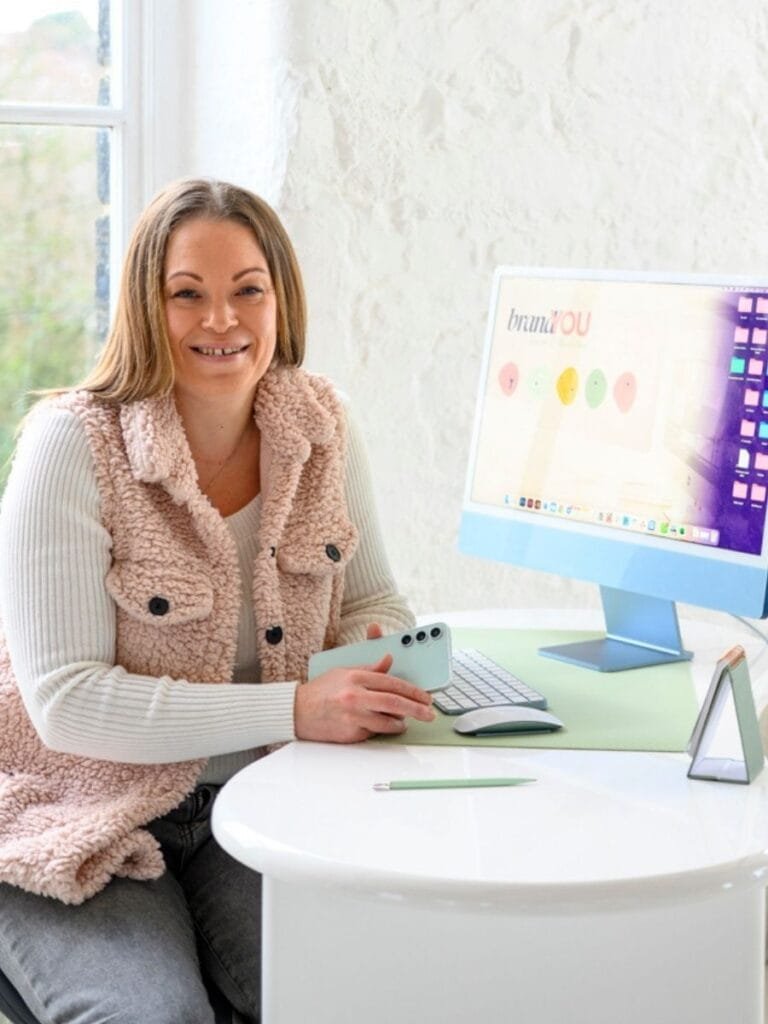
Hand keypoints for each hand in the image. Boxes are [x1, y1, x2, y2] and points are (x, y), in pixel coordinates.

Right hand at [294, 626, 433, 742]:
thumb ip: (369, 668)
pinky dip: (382, 730)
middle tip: (429, 713)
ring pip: (388, 722)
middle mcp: (355, 696)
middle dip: (417, 709)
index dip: (413, 690)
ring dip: (401, 723)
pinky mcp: (350, 733)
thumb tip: (389, 660)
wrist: (297, 712)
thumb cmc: (321, 691)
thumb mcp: (344, 671)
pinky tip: (385, 727)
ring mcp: (352, 716)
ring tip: (405, 722)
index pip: (392, 683)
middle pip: (395, 703)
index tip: (425, 696)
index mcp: (356, 677)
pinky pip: (374, 733)